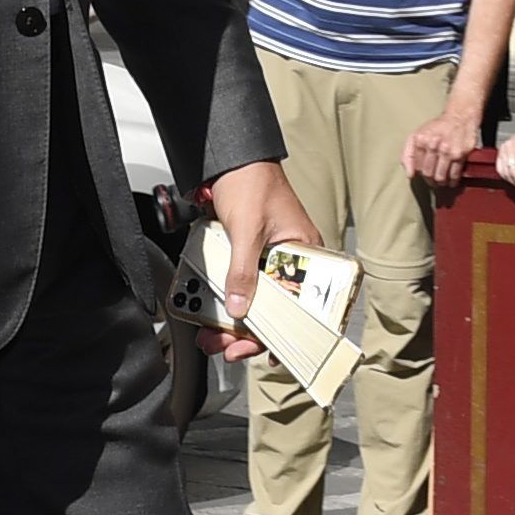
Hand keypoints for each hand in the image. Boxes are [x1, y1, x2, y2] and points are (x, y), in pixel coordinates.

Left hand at [204, 159, 319, 361]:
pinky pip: (238, 288)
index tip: (272, 354)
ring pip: (254, 303)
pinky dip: (224, 303)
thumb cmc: (253, 184)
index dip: (291, 333)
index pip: (306, 305)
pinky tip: (207, 315)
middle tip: (225, 347)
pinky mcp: (246, 259)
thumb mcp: (248, 231)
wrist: (231, 160)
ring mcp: (267, 262)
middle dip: (249, 333)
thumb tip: (238, 309)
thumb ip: (243, 271)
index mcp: (308, 255)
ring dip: (232, 323)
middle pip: (275, 310)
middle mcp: (291, 263)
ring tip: (210, 336)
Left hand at [402, 106, 485, 190]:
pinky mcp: (460, 154)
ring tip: (442, 183)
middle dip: (430, 181)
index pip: (417, 167)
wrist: (460, 117)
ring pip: (441, 176)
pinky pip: (455, 174)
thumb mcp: (417, 135)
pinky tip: (452, 181)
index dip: (421, 174)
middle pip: (428, 173)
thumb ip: (408, 154)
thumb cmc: (437, 127)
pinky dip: (453, 181)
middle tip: (433, 183)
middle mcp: (432, 146)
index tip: (425, 176)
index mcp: (420, 141)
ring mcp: (447, 150)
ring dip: (441, 183)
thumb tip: (409, 175)